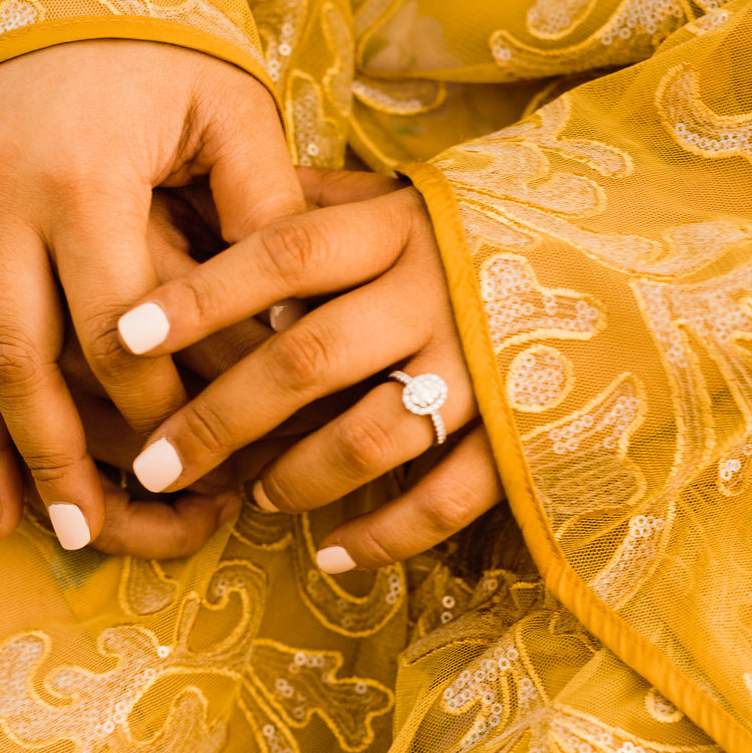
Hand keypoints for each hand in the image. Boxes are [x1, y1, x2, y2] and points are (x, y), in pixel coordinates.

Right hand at [0, 39, 300, 557]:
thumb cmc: (161, 41)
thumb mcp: (233, 108)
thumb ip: (266, 210)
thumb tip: (297, 327)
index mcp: (84, 178)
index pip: (115, 331)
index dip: (149, 410)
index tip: (179, 471)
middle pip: (14, 358)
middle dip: (48, 456)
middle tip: (81, 534)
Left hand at [114, 174, 506, 570]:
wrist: (626, 257)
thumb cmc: (475, 232)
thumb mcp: (398, 197)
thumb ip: (312, 205)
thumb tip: (199, 204)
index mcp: (398, 225)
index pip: (282, 253)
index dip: (201, 293)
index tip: (125, 334)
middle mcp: (437, 292)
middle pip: (308, 356)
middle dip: (220, 417)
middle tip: (155, 463)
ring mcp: (485, 366)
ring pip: (372, 435)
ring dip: (297, 477)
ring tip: (252, 497)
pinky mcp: (525, 432)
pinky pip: (448, 499)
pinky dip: (384, 536)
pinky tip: (331, 556)